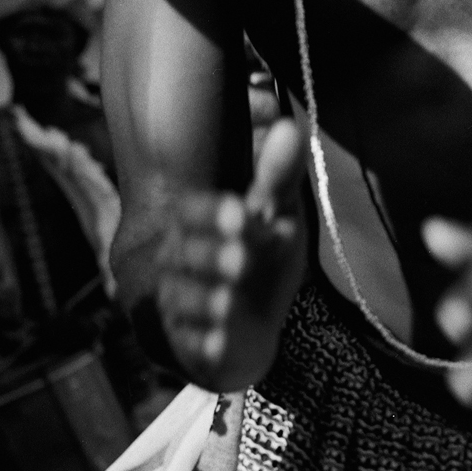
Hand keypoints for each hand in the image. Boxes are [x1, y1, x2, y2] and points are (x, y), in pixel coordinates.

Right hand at [158, 116, 309, 386]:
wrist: (245, 324)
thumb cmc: (261, 253)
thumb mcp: (277, 212)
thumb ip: (280, 174)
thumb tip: (290, 124)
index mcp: (199, 223)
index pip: (193, 212)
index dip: (213, 213)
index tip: (241, 209)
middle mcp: (182, 263)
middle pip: (187, 256)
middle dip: (214, 255)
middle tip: (242, 256)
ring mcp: (182, 306)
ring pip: (183, 301)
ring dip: (207, 301)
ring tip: (230, 301)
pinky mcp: (190, 346)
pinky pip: (192, 346)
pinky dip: (207, 345)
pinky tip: (222, 343)